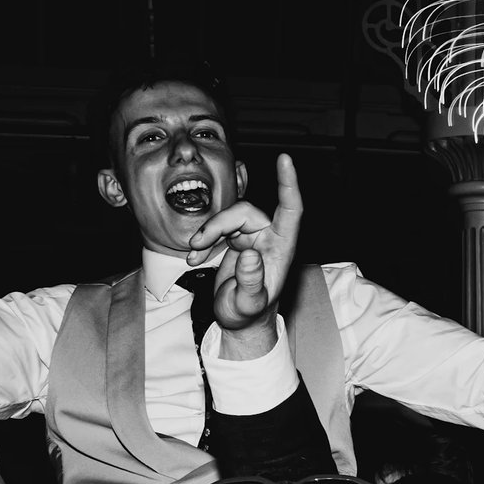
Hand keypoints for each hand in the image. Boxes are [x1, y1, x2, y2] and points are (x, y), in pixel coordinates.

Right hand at [185, 154, 302, 339]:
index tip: (285, 159)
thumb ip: (250, 283)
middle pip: (244, 212)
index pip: (291, 209)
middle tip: (196, 247)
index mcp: (282, 249)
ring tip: (192, 256)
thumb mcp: (247, 306)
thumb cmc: (248, 316)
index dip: (288, 183)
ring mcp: (253, 239)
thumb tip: (250, 255)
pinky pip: (218, 230)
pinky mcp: (237, 242)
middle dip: (217, 225)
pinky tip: (192, 258)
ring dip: (207, 233)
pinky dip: (203, 242)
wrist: (238, 324)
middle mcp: (270, 239)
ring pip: (228, 219)